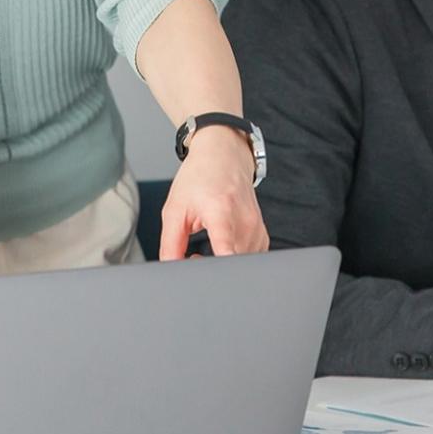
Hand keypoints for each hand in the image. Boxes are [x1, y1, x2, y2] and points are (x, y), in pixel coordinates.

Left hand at [159, 126, 269, 258]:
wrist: (224, 155)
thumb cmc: (200, 177)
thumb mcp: (175, 209)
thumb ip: (171, 244)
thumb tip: (170, 270)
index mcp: (221, 210)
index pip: (227, 248)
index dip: (220, 268)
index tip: (213, 278)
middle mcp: (244, 220)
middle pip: (233, 262)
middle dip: (211, 268)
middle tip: (193, 256)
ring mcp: (256, 228)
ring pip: (241, 264)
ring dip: (222, 264)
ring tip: (207, 247)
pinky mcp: (262, 234)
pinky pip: (250, 257)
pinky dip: (234, 258)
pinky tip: (222, 245)